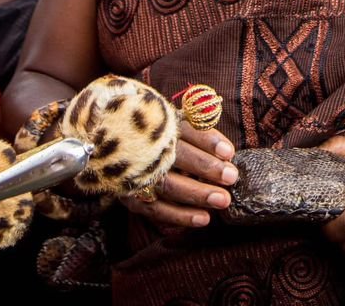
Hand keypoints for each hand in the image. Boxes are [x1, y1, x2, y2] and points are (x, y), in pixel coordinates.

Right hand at [120, 121, 237, 229]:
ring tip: (223, 201)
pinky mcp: (130, 194)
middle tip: (231, 177)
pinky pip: (156, 209)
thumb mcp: (177, 126)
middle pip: (177, 156)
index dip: (207, 140)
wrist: (113, 149)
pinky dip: (180, 216)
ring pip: (168, 184)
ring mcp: (136, 172)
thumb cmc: (159, 139)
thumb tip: (227, 154)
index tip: (229, 152)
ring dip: (197, 194)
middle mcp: (146, 147)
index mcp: (160, 124)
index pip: (185, 129)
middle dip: (206, 167)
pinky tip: (203, 219)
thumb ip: (202, 136)